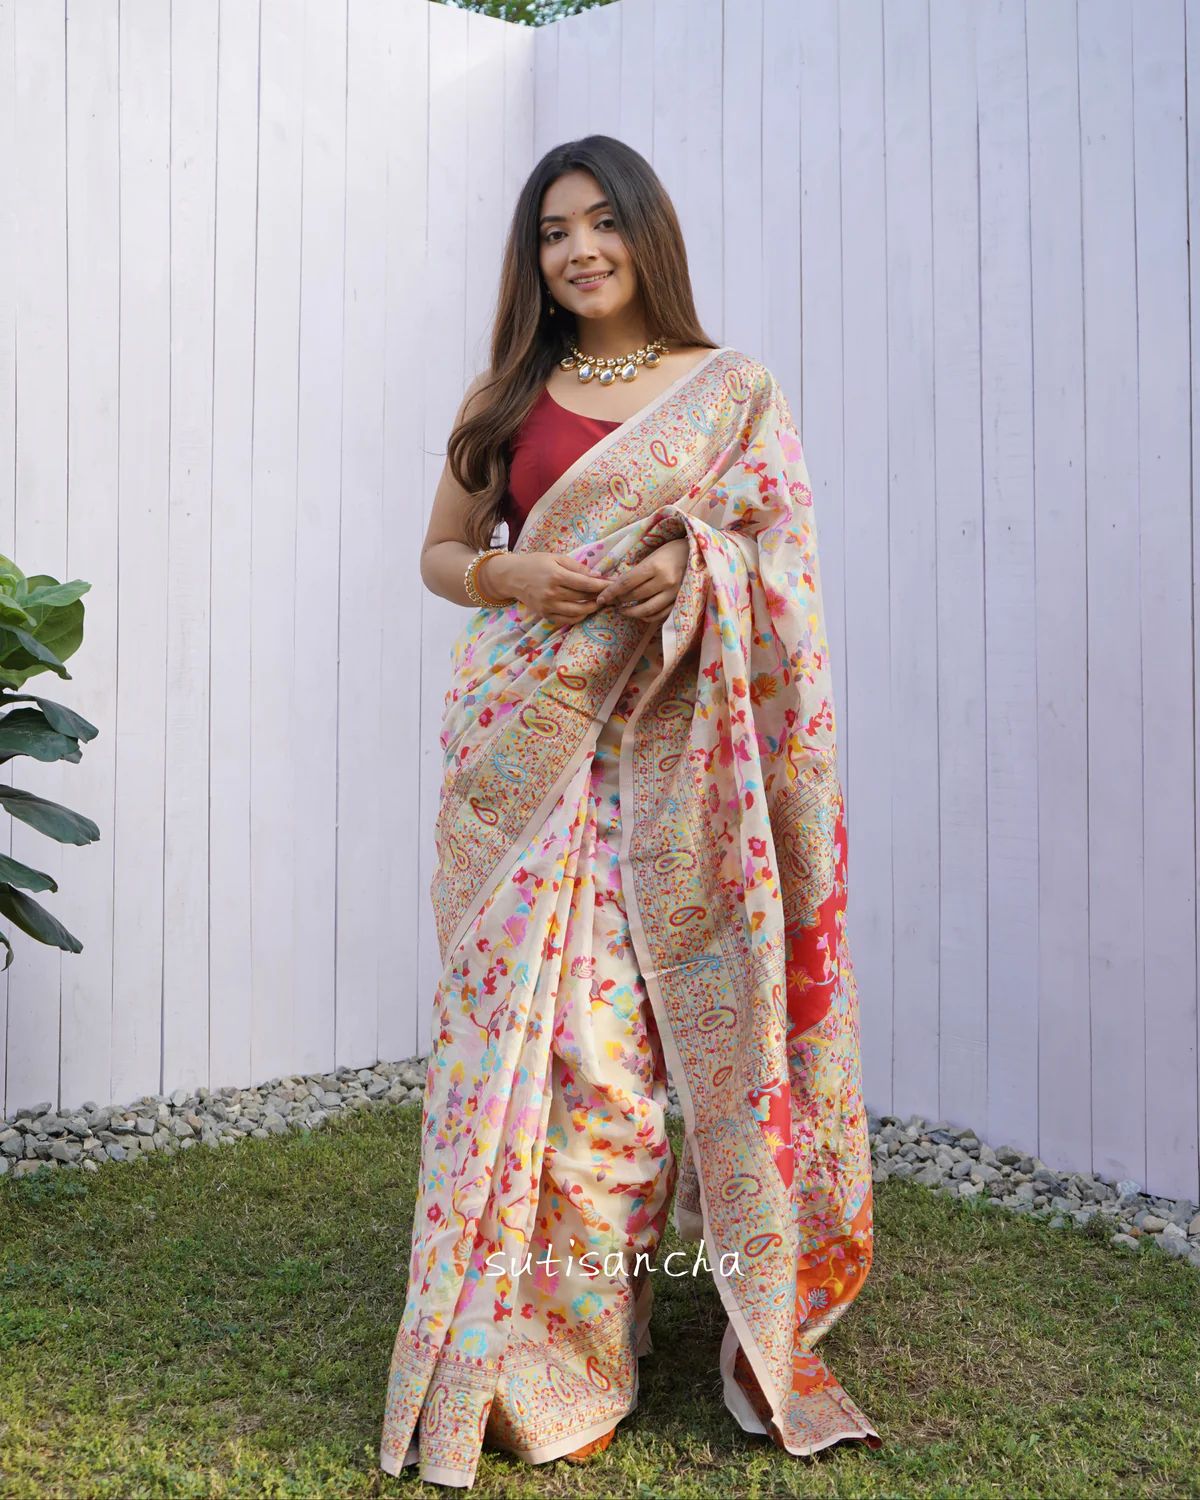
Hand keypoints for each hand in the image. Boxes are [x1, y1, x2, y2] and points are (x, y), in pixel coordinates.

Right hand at [480, 550, 607, 628]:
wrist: (512, 576)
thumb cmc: (536, 563)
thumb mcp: (556, 558)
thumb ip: (577, 567)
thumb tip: (598, 576)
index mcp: (556, 576)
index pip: (586, 584)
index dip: (602, 586)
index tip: (614, 585)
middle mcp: (552, 593)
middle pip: (583, 599)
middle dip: (600, 597)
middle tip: (611, 595)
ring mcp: (548, 606)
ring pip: (578, 612)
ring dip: (592, 608)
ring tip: (600, 603)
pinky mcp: (545, 615)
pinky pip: (567, 620)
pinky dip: (579, 616)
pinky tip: (585, 609)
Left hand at [593, 538, 689, 627]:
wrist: (696, 554)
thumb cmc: (670, 552)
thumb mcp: (652, 556)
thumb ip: (637, 571)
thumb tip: (616, 585)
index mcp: (655, 566)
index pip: (627, 582)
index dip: (612, 592)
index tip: (602, 598)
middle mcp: (665, 581)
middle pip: (635, 596)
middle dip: (619, 601)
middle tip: (611, 602)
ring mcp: (674, 593)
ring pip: (647, 609)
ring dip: (631, 612)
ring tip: (623, 610)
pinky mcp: (680, 601)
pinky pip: (661, 615)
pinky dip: (648, 617)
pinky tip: (640, 614)